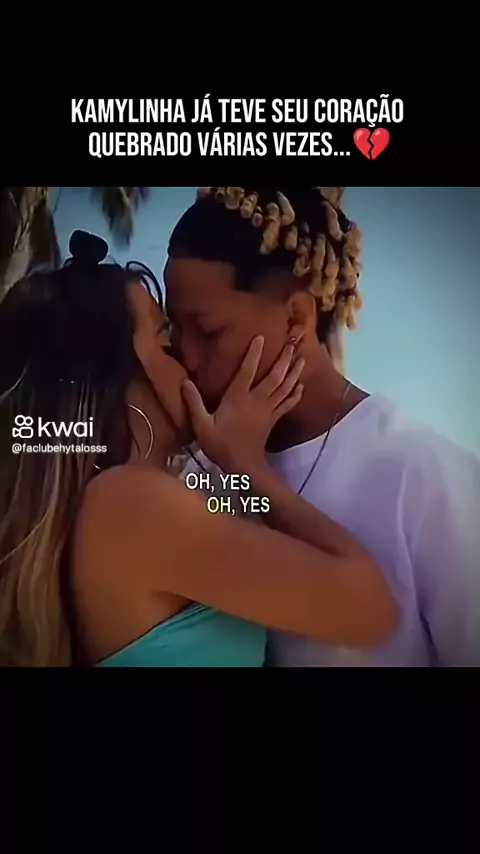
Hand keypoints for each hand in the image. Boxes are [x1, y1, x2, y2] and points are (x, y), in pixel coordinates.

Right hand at [182, 336, 304, 472]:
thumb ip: (194, 403)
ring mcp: (268, 410)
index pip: (247, 371)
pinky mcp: (273, 419)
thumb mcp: (202, 425)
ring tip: (302, 358)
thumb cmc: (220, 444)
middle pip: (274, 376)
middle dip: (283, 359)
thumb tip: (185, 382)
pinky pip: (287, 404)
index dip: (254, 354)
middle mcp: (256, 400)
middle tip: (292, 343)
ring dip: (294, 373)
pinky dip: (295, 395)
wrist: (243, 466)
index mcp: (238, 398)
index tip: (261, 337)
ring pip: (285, 388)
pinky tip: (301, 386)